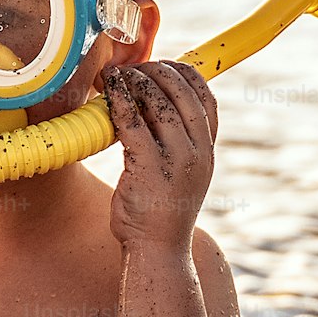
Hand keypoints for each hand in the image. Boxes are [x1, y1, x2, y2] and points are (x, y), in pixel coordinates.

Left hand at [103, 61, 217, 253]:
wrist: (157, 251)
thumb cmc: (160, 213)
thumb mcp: (182, 176)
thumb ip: (177, 145)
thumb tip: (153, 108)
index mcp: (208, 152)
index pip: (206, 98)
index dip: (186, 74)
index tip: (165, 65)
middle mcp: (198, 152)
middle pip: (182, 93)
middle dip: (157, 71)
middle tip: (136, 68)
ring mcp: (176, 160)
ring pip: (158, 103)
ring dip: (137, 81)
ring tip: (119, 74)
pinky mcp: (148, 167)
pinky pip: (132, 122)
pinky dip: (120, 99)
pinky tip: (109, 88)